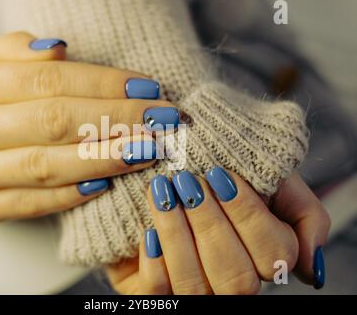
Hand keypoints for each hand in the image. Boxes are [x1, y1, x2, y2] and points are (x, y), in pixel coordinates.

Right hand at [0, 32, 177, 224]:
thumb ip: (18, 54)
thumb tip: (64, 50)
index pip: (50, 81)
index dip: (105, 85)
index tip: (148, 91)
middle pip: (55, 123)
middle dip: (118, 122)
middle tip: (163, 123)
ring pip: (47, 166)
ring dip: (106, 160)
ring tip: (148, 151)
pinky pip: (30, 204)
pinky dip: (71, 195)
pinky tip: (106, 181)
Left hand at [106, 169, 329, 293]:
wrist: (176, 170)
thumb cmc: (224, 175)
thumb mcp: (272, 180)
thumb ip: (305, 216)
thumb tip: (312, 271)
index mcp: (264, 257)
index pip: (275, 255)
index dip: (248, 215)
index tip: (220, 175)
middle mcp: (233, 281)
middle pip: (237, 278)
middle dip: (209, 224)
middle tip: (188, 182)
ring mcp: (197, 290)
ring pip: (194, 286)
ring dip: (177, 234)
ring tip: (162, 193)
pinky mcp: (159, 291)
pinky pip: (158, 292)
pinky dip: (155, 260)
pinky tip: (150, 230)